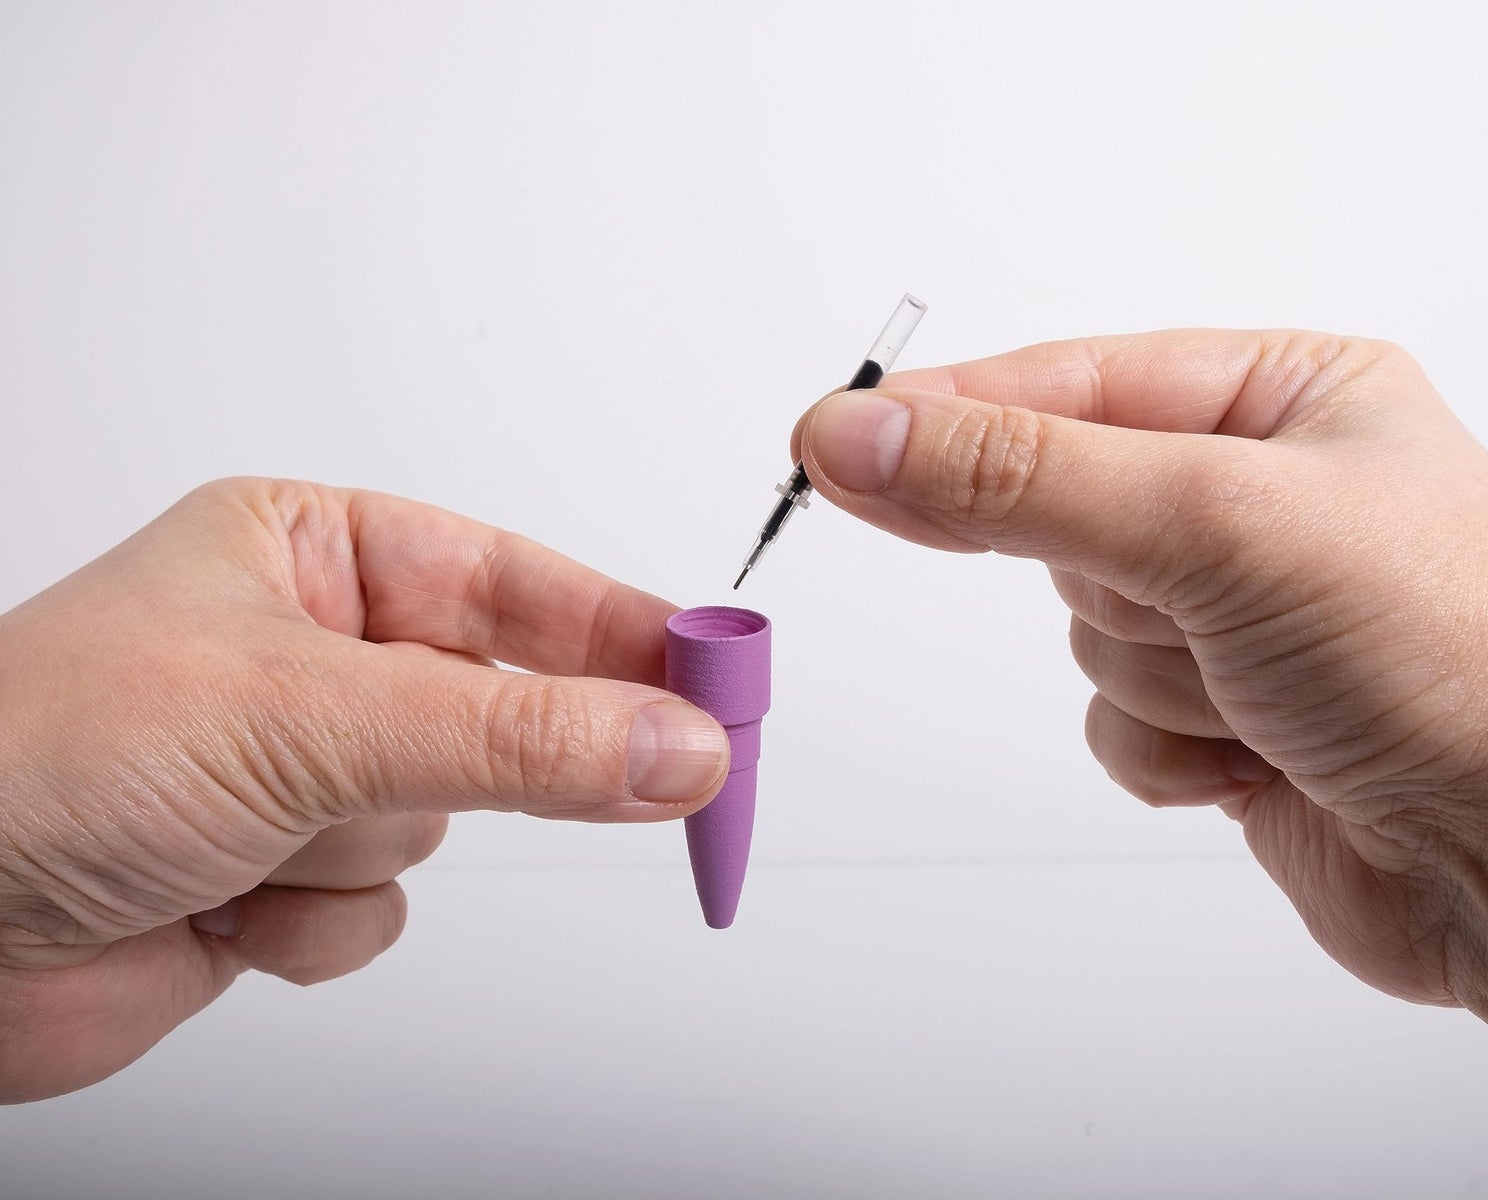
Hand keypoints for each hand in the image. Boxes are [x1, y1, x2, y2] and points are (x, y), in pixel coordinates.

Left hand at [0, 479, 728, 1101]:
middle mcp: (313, 654)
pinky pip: (383, 905)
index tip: (731, 678)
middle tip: (685, 774)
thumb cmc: (35, 754)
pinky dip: (318, 920)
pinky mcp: (278, 873)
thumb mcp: (312, 716)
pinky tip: (225, 902)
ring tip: (262, 834)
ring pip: (449, 819)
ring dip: (366, 844)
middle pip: (507, 704)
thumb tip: (677, 742)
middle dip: (538, 752)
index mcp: (312, 552)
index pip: (519, 584)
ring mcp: (299, 770)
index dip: (632, 631)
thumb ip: (516, 738)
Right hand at [795, 331, 1487, 1003]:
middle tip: (1192, 606)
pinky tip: (1263, 754)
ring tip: (1266, 691)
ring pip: (1084, 629)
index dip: (952, 414)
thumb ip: (1020, 478)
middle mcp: (1268, 496)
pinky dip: (1170, 749)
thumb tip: (862, 434)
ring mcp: (1249, 613)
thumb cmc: (1457, 660)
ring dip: (1156, 677)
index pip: (1073, 381)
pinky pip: (1116, 719)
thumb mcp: (1219, 526)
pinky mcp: (1235, 716)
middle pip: (1067, 514)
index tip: (831, 439)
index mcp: (1292, 397)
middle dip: (1120, 582)